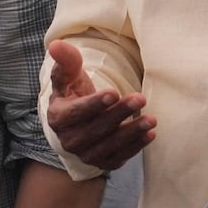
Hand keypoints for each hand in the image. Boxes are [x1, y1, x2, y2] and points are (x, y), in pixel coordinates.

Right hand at [45, 40, 154, 170]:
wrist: (80, 120)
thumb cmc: (74, 92)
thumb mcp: (69, 75)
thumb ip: (66, 60)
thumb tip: (56, 44)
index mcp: (58, 117)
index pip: (75, 113)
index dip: (94, 104)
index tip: (114, 93)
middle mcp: (69, 141)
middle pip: (96, 129)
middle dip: (119, 114)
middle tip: (140, 98)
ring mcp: (86, 155)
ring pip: (109, 146)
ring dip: (131, 132)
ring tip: (151, 119)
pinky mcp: (102, 163)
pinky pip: (119, 157)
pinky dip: (135, 147)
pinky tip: (149, 134)